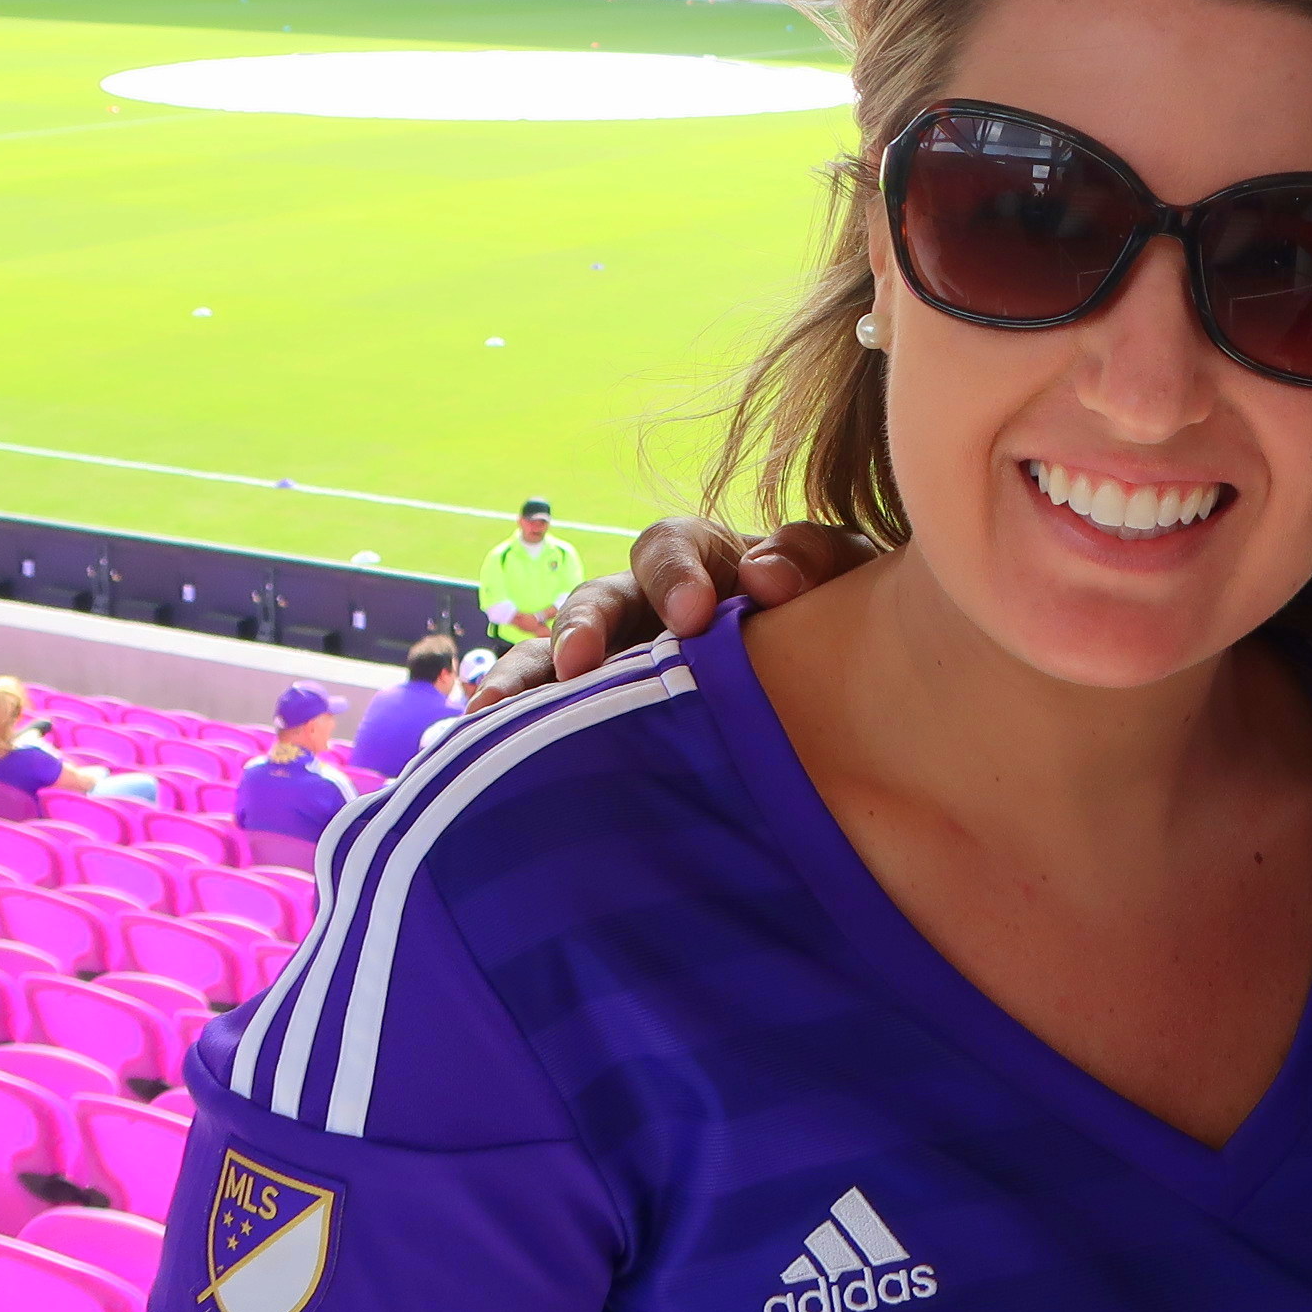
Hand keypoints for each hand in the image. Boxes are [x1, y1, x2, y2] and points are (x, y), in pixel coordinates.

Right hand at [468, 518, 870, 711]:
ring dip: (524, 683)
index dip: (675, 575)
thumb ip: (814, 561)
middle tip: (581, 662)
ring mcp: (615, 666)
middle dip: (583, 627)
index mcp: (699, 563)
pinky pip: (544, 725)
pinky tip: (472, 761)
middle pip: (595, 601)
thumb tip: (766, 579)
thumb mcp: (839, 576)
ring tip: (491, 715)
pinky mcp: (600, 722)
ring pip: (553, 664)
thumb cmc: (830, 615)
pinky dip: (508, 735)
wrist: (838, 688)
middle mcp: (642, 609)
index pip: (670, 550)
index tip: (696, 615)